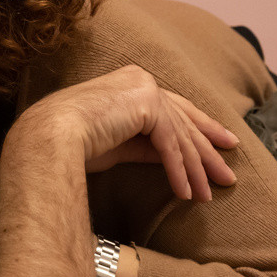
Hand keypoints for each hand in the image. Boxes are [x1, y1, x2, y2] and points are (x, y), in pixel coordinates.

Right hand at [17, 66, 237, 201]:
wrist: (48, 135)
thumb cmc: (71, 142)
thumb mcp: (118, 144)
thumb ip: (146, 146)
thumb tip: (174, 161)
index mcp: (131, 82)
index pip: (175, 107)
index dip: (201, 126)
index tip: (223, 143)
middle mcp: (141, 80)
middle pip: (184, 120)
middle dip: (208, 151)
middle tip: (228, 176)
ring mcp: (144, 88)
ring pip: (180, 135)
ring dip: (195, 170)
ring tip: (206, 196)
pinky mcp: (146, 104)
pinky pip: (169, 145)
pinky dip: (178, 172)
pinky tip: (185, 194)